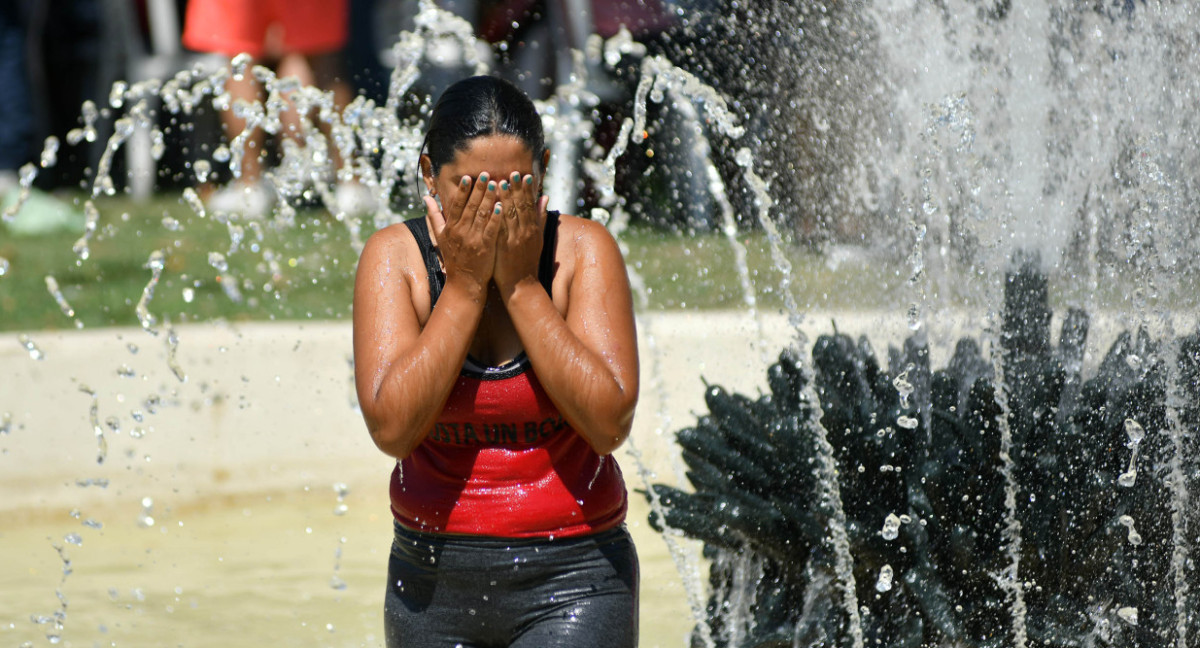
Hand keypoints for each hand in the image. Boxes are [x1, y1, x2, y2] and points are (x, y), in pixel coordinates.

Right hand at [424, 173, 501, 296]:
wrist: (464, 283)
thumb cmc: (454, 259)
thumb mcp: (440, 237)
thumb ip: (434, 216)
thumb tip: (426, 198)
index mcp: (451, 228)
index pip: (457, 205)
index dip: (462, 190)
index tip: (468, 177)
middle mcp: (461, 232)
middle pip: (470, 206)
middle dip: (478, 189)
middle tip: (486, 174)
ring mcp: (473, 240)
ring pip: (482, 215)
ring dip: (489, 198)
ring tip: (496, 183)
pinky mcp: (485, 248)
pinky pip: (491, 229)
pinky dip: (496, 217)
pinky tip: (502, 205)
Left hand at [493, 172, 549, 293]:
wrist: (521, 285)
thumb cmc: (528, 261)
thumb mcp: (539, 239)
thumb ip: (541, 217)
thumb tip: (545, 197)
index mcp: (533, 229)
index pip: (529, 205)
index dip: (526, 190)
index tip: (523, 175)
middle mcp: (524, 233)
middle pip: (519, 207)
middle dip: (515, 189)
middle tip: (511, 172)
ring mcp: (513, 240)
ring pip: (508, 216)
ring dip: (504, 198)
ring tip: (499, 181)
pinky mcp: (502, 247)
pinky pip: (498, 228)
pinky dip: (495, 216)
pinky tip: (491, 205)